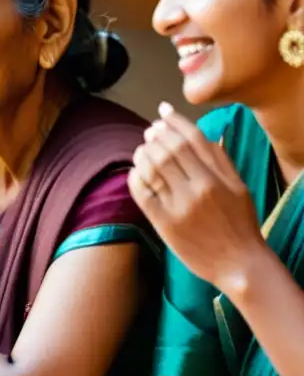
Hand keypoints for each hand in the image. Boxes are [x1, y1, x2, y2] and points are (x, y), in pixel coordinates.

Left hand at [128, 102, 265, 289]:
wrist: (238, 264)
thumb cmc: (240, 224)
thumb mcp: (239, 188)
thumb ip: (221, 160)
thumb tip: (201, 133)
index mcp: (218, 179)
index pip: (192, 139)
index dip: (176, 120)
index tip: (164, 111)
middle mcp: (198, 189)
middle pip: (169, 149)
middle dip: (156, 135)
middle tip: (150, 130)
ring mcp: (179, 206)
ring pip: (153, 167)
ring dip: (143, 153)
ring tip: (142, 149)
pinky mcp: (163, 222)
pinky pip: (142, 192)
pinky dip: (135, 176)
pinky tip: (136, 171)